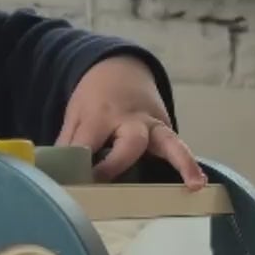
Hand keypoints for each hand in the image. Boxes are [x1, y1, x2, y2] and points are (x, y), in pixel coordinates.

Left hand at [58, 57, 205, 186]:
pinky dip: (188, 163)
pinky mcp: (167, 130)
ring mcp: (153, 124)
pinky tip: (198, 184)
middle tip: (103, 181)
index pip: (88, 143)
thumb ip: (68, 144)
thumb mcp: (75, 115)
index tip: (71, 184)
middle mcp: (130, 120)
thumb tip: (56, 178)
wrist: (121, 70)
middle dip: (118, 163)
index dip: (78, 163)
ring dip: (180, 161)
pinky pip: (177, 147)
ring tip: (193, 184)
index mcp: (100, 115)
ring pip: (167, 141)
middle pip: (130, 142)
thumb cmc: (95, 100)